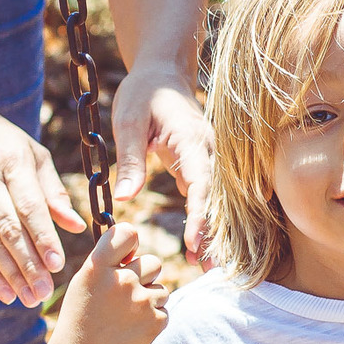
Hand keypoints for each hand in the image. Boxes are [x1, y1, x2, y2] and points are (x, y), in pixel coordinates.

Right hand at [0, 102, 86, 308]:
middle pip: (8, 227)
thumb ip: (54, 191)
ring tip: (29, 297)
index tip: (58, 264)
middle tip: (45, 291)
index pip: (29, 205)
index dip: (44, 236)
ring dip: (9, 273)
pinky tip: (4, 292)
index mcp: (12, 161)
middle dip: (28, 263)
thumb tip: (77, 225)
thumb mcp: (31, 153)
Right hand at [44, 223, 169, 343]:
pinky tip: (131, 329)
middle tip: (122, 298)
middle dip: (143, 276)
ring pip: (161, 286)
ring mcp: (141, 302)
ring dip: (149, 298)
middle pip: (153, 262)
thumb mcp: (84, 282)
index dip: (129, 243)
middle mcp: (122, 280)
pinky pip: (164, 308)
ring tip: (124, 316)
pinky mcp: (156, 322)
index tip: (124, 257)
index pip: (128, 233)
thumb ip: (108, 261)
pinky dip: (152, 318)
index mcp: (98, 266)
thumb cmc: (80, 319)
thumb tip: (135, 249)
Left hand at [109, 59, 213, 263]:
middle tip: (210, 271)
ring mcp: (209, 157)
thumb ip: (129, 159)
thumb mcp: (127, 120)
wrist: (162, 72)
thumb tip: (125, 199)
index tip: (194, 244)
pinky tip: (202, 248)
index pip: (201, 182)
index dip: (201, 215)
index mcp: (191, 139)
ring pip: (218, 199)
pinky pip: (208, 195)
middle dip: (216, 234)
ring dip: (215, 232)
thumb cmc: (143, 92)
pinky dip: (208, 220)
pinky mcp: (202, 164)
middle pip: (219, 198)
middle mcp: (209, 150)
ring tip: (209, 269)